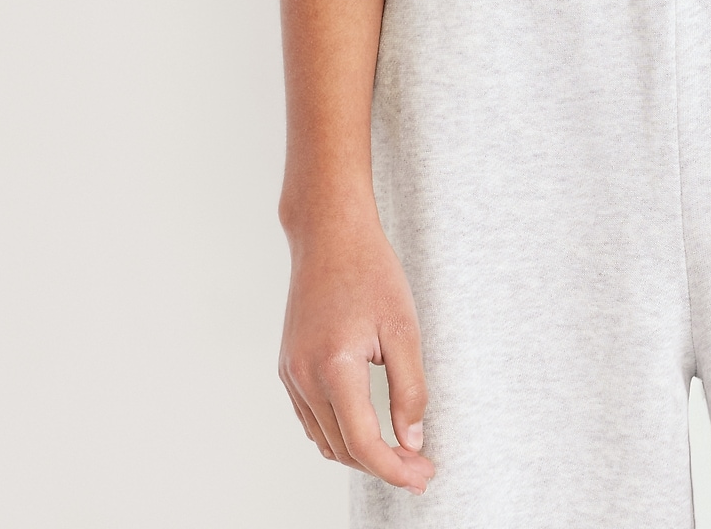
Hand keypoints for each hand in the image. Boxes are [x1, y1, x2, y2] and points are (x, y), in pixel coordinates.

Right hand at [278, 216, 435, 494]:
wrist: (329, 234)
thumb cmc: (369, 270)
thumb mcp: (403, 327)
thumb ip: (410, 389)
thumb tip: (412, 441)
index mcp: (333, 366)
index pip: (362, 442)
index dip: (395, 468)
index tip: (423, 475)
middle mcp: (304, 376)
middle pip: (343, 448)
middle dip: (383, 465)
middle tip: (420, 467)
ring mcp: (291, 373)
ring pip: (324, 439)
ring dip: (359, 453)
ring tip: (400, 452)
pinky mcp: (288, 367)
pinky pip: (311, 419)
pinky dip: (338, 434)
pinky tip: (366, 429)